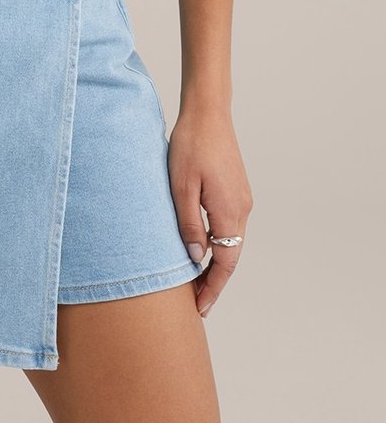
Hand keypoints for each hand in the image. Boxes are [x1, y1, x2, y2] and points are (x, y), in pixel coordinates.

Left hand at [167, 104, 252, 317]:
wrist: (208, 113)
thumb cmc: (191, 146)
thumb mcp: (181, 187)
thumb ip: (188, 225)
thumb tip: (195, 258)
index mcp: (230, 212)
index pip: (225, 263)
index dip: (212, 288)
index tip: (200, 309)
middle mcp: (242, 209)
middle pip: (231, 256)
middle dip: (213, 281)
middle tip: (194, 301)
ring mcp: (242, 198)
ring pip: (230, 241)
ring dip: (215, 261)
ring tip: (194, 279)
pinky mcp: (236, 189)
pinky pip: (229, 225)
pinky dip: (218, 242)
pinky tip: (201, 246)